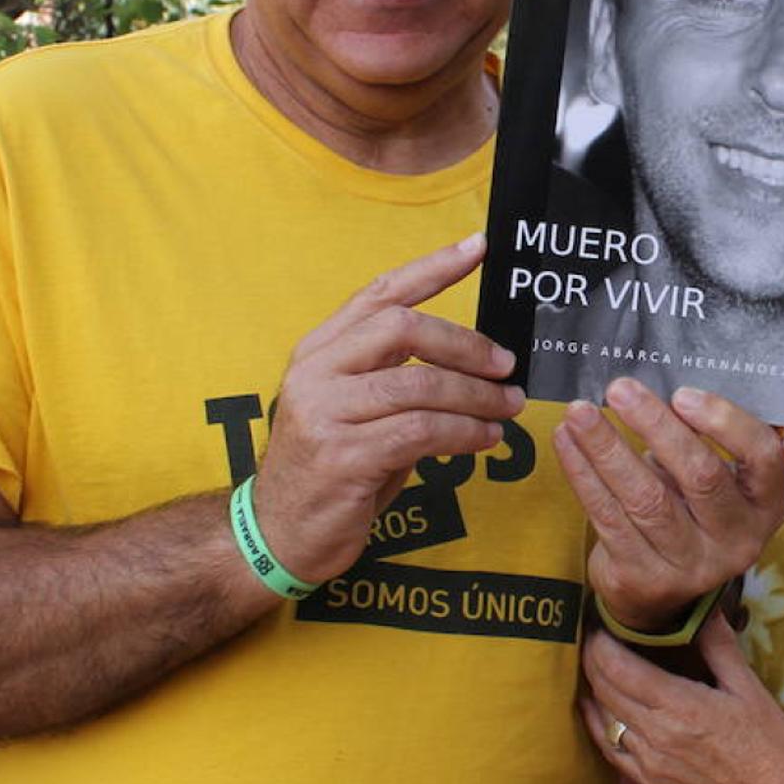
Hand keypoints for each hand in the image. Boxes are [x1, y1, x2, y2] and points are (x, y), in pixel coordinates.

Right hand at [252, 233, 521, 583]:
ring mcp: (324, 414)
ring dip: (476, 397)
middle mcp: (315, 373)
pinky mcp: (343, 457)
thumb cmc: (330, 470)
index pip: (380, 294)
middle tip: (505, 366)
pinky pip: (421, 431)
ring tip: (507, 410)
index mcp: (318, 351)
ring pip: (419, 385)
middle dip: (465, 344)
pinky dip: (465, 433)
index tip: (479, 247)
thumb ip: (393, 376)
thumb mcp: (353, 409)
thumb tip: (471, 358)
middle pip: (402, 328)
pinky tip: (486, 440)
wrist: (276, 535)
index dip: (432, 267)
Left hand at [553, 377, 783, 630]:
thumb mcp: (711, 480)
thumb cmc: (687, 512)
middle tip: (619, 390)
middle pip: (701, 476)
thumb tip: (645, 392)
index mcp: (764, 504)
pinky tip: (567, 442)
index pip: (762, 456)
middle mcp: (737, 539)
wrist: (660, 591)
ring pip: (646, 498)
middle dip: (656, 426)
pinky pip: (608, 517)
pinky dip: (583, 474)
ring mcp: (691, 565)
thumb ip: (695, 441)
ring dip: (608, 447)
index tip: (681, 394)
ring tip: (579, 412)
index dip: (725, 422)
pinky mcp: (644, 577)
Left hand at [580, 612, 783, 783]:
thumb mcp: (748, 688)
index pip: (619, 668)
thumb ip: (720, 645)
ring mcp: (649, 761)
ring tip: (596, 662)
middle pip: (605, 688)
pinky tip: (596, 706)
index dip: (601, 642)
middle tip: (595, 635)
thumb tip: (705, 607)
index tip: (599, 622)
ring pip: (603, 717)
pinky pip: (609, 747)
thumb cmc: (768, 744)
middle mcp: (657, 734)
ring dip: (594, 686)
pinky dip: (597, 722)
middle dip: (593, 657)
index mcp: (680, 706)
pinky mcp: (649, 780)